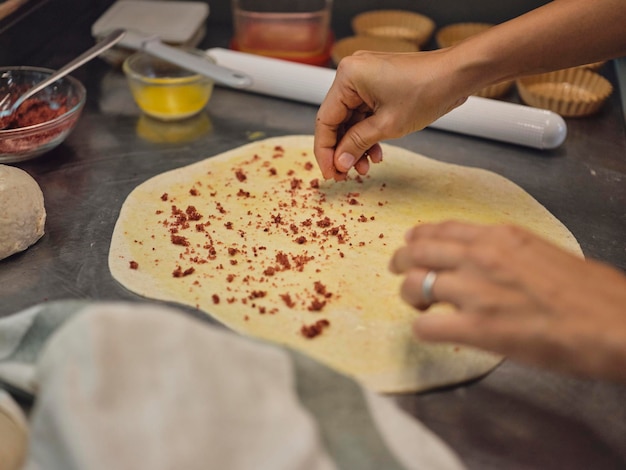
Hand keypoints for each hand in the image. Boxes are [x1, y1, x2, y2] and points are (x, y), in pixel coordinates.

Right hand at [314, 50, 468, 180]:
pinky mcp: (377, 84)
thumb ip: (357, 144)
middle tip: (345, 175)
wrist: (457, 75)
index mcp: (347, 77)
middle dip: (343, 150)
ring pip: (351, 120)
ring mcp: (364, 78)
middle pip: (336, 121)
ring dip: (356, 145)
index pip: (325, 120)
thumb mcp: (387, 125)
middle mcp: (351, 74)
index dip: (325, 152)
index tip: (330, 173)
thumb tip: (339, 163)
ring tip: (365, 168)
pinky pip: (364, 114)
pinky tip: (376, 153)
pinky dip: (368, 134)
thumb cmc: (426, 91)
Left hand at [389, 221, 625, 381]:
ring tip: (418, 305)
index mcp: (499, 237)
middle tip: (399, 271)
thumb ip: (505, 252)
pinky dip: (423, 330)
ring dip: (409, 295)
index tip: (413, 244)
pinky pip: (426, 327)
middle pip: (416, 250)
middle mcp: (481, 256)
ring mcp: (476, 291)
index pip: (441, 229)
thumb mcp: (542, 251)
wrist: (614, 322)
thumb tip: (483, 261)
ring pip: (414, 284)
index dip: (419, 238)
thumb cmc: (589, 293)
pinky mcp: (478, 328)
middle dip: (400, 262)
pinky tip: (433, 332)